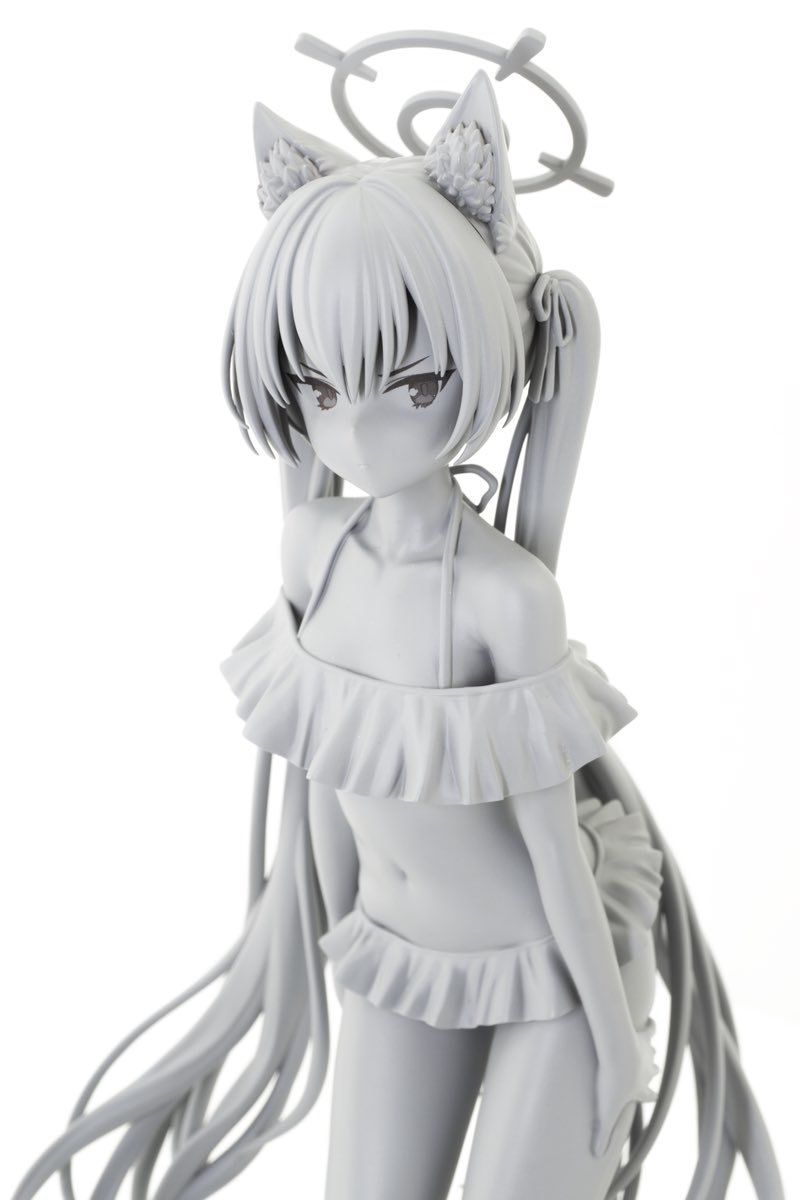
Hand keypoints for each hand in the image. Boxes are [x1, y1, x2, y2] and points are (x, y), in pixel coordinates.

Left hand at [591, 1019, 658, 1157]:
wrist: (618, 1053)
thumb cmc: (611, 1082)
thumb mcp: (604, 1112)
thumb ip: (601, 1133)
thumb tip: (596, 1154)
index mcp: (641, 1089)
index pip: (649, 1095)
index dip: (650, 1095)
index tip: (651, 1095)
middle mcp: (648, 1070)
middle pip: (654, 1071)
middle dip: (652, 1070)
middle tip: (650, 1069)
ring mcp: (647, 1051)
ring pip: (653, 1050)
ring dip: (650, 1049)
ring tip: (647, 1046)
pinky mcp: (641, 1033)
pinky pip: (651, 1028)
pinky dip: (651, 1025)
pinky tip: (649, 1021)